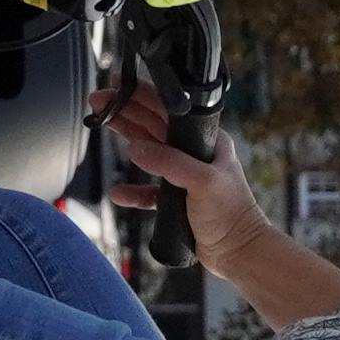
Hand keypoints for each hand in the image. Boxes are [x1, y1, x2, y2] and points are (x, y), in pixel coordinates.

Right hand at [99, 82, 267, 255]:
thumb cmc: (232, 215)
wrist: (239, 253)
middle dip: (126, 111)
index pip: (169, 111)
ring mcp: (184, 175)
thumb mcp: (203, 182)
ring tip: (103, 123)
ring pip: (148, 151)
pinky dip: (134, 191)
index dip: (142, 96)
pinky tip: (119, 191)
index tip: (118, 86)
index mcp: (207, 141)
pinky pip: (148, 191)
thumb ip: (169, 163)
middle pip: (153, 126)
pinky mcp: (176, 199)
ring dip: (126, 139)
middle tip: (100, 101)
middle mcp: (195, 154)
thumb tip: (136, 149)